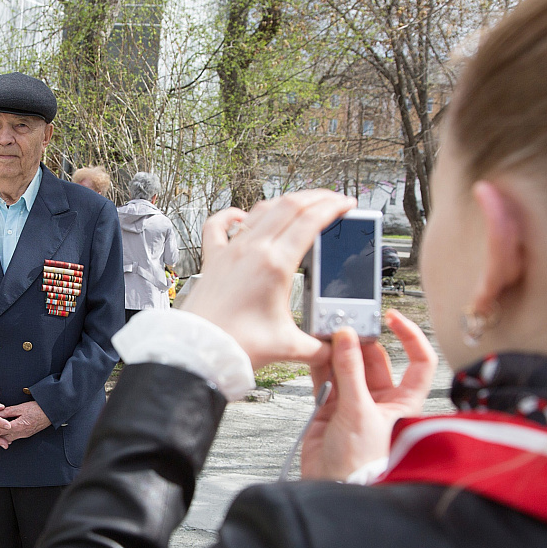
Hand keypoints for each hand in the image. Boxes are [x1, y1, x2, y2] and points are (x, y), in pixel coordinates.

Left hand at [0, 401, 50, 448]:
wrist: (52, 412)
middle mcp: (20, 433)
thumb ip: (7, 412)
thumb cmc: (38, 408)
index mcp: (18, 426)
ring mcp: (24, 435)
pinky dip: (6, 438)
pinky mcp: (27, 434)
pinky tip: (4, 437)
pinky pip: (14, 438)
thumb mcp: (21, 408)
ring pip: (8, 439)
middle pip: (2, 438)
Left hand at [181, 190, 355, 368]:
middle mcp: (252, 250)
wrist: (199, 351)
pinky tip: (241, 216)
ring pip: (260, 210)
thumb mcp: (289, 347)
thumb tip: (338, 348)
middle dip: (316, 197)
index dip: (333, 207)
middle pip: (289, 205)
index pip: (311, 220)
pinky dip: (231, 215)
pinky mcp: (213, 259)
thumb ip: (320, 348)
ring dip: (284, 202)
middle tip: (333, 199)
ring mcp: (230, 251)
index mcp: (275, 264)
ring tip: (300, 204)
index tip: (347, 204)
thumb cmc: (236, 346)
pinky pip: (218, 225)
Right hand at [300, 311, 436, 480]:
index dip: (410, 337)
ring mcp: (355, 404)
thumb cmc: (362, 464)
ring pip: (348, 367)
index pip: (418, 362)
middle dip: (361, 342)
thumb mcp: (360, 411)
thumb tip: (347, 338)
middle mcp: (381, 401)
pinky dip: (321, 365)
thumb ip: (350, 372)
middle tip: (345, 327)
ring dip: (338, 352)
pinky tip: (316, 353)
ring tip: (327, 337)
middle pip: (375, 359)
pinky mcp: (330, 409)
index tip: (392, 318)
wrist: (335, 489)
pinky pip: (326, 379)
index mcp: (404, 402)